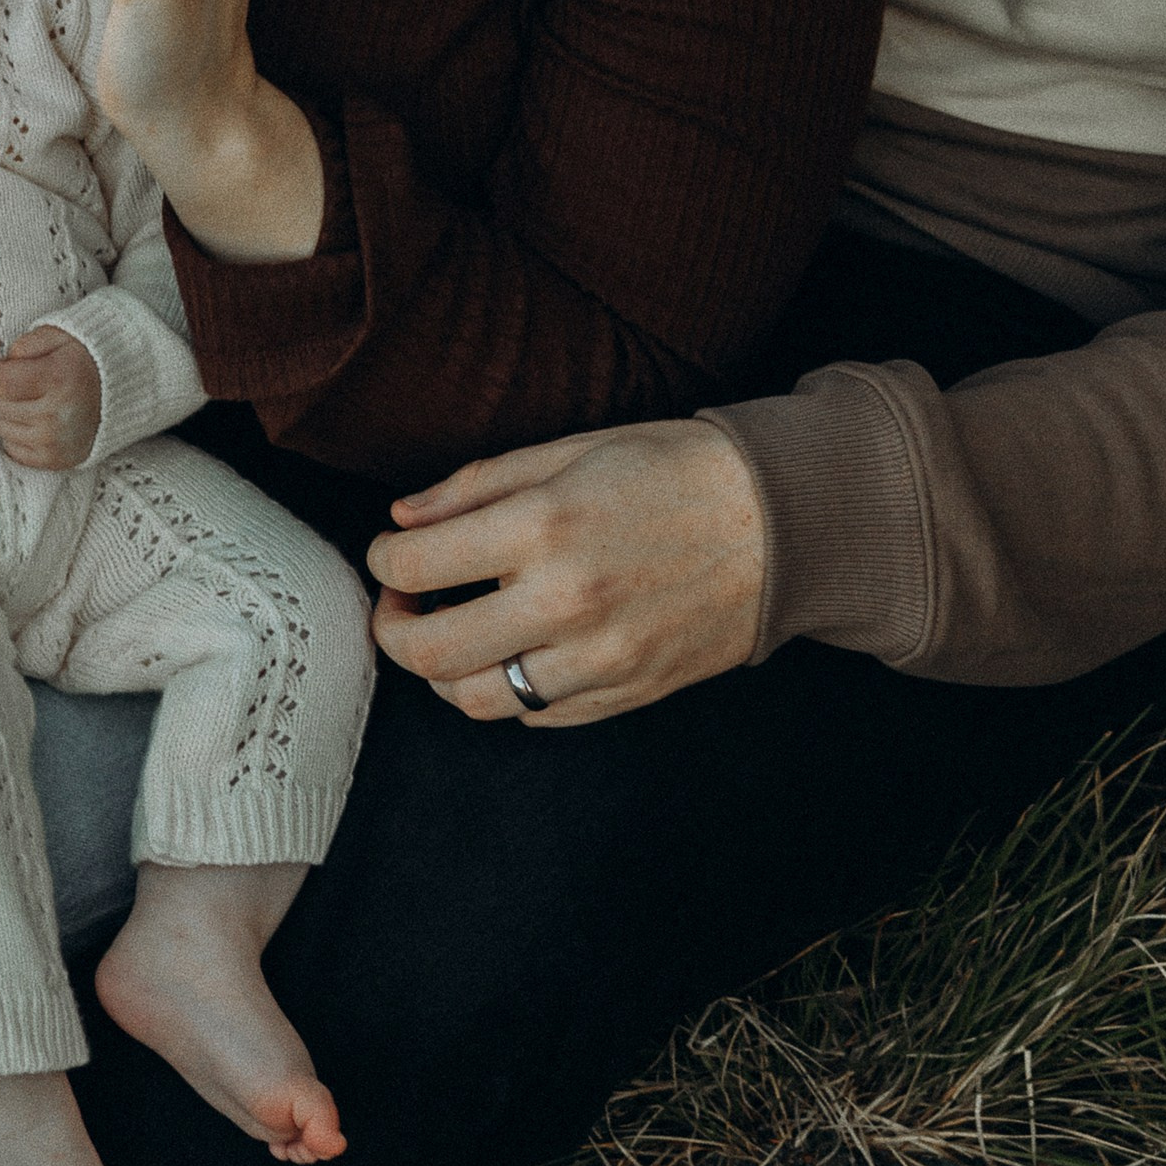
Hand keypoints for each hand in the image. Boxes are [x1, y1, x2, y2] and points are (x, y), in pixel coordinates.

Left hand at [0, 324, 102, 469]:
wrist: (123, 393)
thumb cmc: (84, 360)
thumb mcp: (57, 336)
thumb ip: (23, 345)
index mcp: (57, 378)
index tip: (11, 368)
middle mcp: (55, 415)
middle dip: (5, 393)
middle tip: (26, 385)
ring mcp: (55, 442)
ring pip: (2, 429)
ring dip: (10, 415)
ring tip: (33, 402)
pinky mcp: (55, 460)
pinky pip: (13, 450)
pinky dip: (19, 435)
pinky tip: (36, 421)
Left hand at [365, 422, 765, 727]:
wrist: (782, 522)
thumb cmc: (676, 470)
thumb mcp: (572, 449)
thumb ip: (477, 486)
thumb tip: (403, 519)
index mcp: (544, 528)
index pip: (416, 567)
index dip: (383, 561)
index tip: (391, 553)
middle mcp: (566, 603)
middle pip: (430, 652)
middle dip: (393, 629)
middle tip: (401, 604)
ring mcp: (599, 660)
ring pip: (478, 700)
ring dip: (445, 673)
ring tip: (452, 634)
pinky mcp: (627, 693)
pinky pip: (538, 716)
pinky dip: (509, 691)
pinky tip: (514, 652)